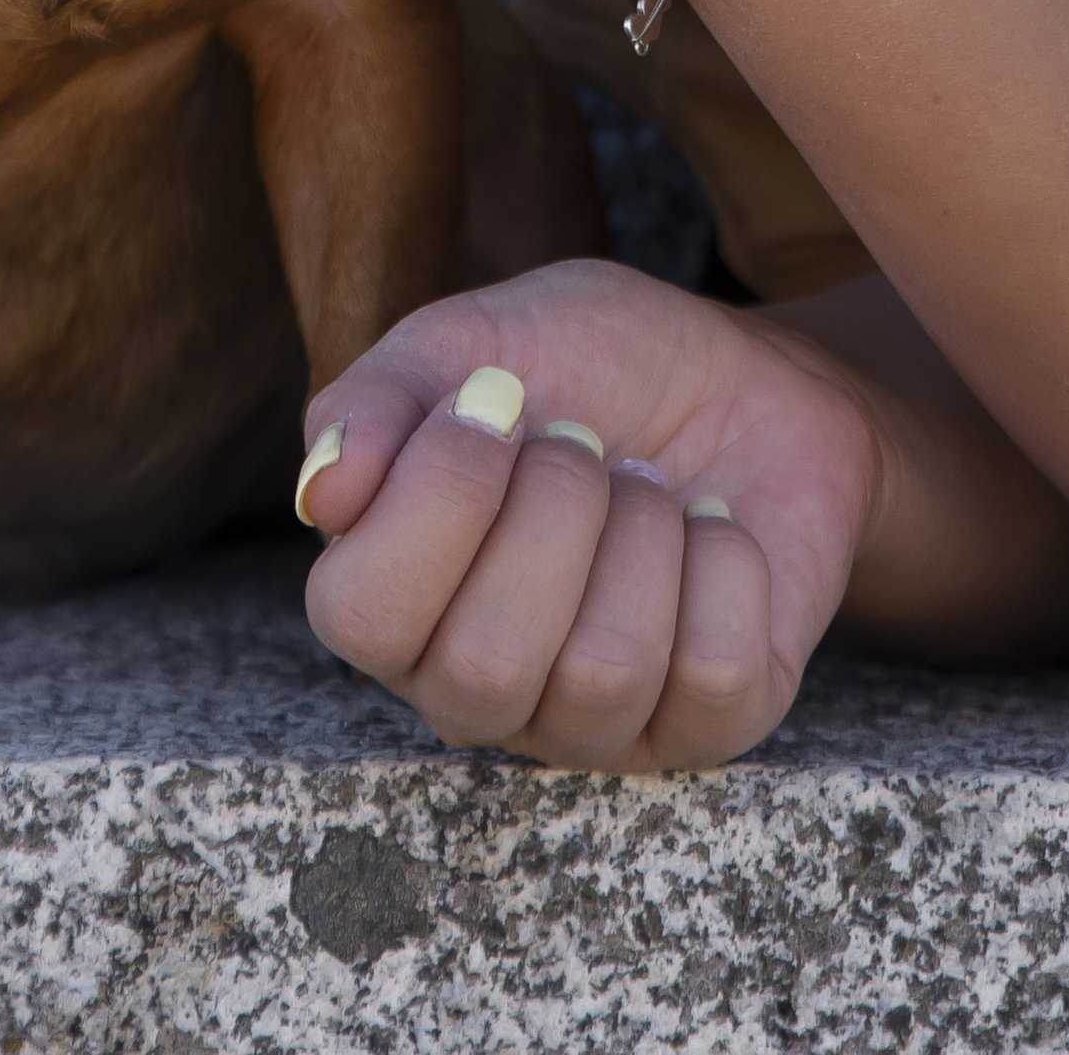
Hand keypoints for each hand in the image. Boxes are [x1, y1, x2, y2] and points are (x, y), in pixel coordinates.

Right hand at [293, 259, 881, 768]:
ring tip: (648, 486)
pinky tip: (713, 531)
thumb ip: (380, 400)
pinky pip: (713, 676)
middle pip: (486, 663)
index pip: (361, 616)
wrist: (744, 372)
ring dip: (644, 533)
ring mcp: (590, 722)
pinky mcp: (705, 729)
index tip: (495, 396)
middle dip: (556, 510)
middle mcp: (474, 686)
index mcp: (393, 597)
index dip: (437, 497)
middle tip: (585, 444)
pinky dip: (726, 566)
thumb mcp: (476, 339)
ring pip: (605, 672)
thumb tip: (324, 492)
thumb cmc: (590, 363)